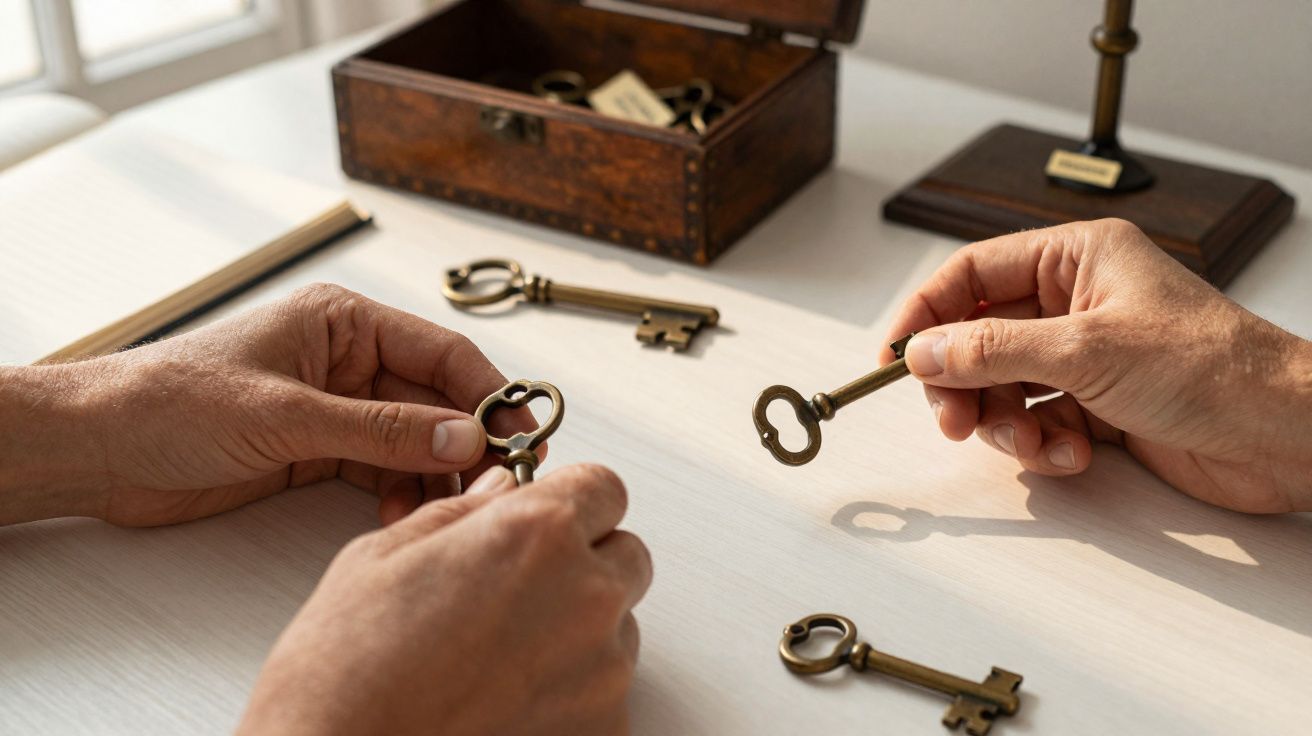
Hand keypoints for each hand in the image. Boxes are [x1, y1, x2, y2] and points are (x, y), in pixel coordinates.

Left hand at [0, 283, 533, 525]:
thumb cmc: (173, 401)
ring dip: (434, 475)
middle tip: (496, 483)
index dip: (488, 392)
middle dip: (466, 442)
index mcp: (344, 322)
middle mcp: (348, 361)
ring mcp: (335, 408)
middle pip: (434, 400)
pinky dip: (400, 493)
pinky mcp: (318, 452)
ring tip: (450, 508)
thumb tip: (464, 436)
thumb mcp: (288, 414)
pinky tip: (403, 515)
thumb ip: (381, 430)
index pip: (440, 352)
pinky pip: (382, 470)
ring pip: (413, 441)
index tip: (524, 432)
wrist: (100, 449)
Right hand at [239, 463, 650, 735]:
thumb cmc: (347, 672)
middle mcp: (586, 598)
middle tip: (520, 588)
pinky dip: (572, 692)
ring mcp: (602, 673)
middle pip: (626, 555)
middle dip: (585, 561)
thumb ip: (467, 512)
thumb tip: (503, 490)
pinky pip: (607, 693)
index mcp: (538, 535)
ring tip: (499, 655)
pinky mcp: (604, 731)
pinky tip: (505, 700)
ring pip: (620, 627)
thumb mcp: (387, 556)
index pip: (604, 488)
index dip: (571, 501)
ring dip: (579, 629)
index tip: (548, 518)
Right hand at [882, 219, 1311, 512]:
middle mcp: (1076, 303)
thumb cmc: (1214, 368)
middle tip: (955, 419)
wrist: (1285, 435)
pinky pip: (1038, 422)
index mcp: (1076, 259)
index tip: (895, 355)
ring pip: (1003, 388)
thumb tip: (922, 350)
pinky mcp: (1099, 405)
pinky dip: (1045, 444)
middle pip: (979, 339)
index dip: (927, 313)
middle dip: (964, 384)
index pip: (973, 275)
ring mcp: (1087, 356)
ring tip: (1033, 443)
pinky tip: (1074, 453)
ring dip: (1007, 424)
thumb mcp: (1085, 350)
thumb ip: (992, 350)